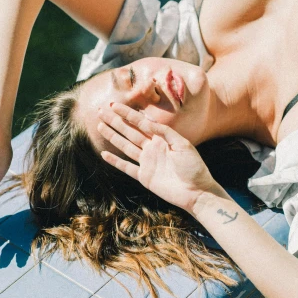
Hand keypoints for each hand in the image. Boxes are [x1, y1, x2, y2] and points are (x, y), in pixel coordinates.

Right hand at [97, 103, 219, 212]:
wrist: (197, 192)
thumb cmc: (194, 167)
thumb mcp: (183, 145)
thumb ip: (165, 132)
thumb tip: (147, 122)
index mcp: (162, 139)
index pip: (141, 122)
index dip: (127, 114)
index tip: (113, 105)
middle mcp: (152, 148)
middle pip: (130, 132)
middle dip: (115, 121)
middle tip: (101, 111)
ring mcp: (147, 162)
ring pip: (125, 146)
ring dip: (113, 136)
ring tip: (100, 126)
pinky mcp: (144, 177)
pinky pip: (126, 167)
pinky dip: (115, 161)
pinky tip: (105, 153)